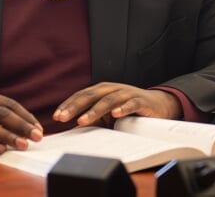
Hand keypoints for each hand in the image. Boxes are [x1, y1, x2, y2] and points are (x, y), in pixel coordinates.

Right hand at [0, 91, 43, 154]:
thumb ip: (0, 113)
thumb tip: (28, 125)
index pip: (8, 104)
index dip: (25, 116)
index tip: (38, 127)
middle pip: (1, 114)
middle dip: (22, 125)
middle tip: (37, 136)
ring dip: (9, 137)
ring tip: (23, 144)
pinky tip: (1, 150)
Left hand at [54, 82, 181, 126]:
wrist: (158, 105)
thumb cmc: (129, 109)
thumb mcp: (108, 114)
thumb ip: (94, 117)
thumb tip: (74, 126)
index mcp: (102, 91)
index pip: (81, 96)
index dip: (68, 105)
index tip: (56, 116)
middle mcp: (113, 89)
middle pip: (90, 96)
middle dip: (75, 107)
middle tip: (62, 117)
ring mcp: (127, 94)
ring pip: (108, 100)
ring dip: (94, 111)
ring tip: (82, 121)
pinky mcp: (141, 101)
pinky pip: (131, 104)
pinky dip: (123, 108)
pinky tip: (115, 114)